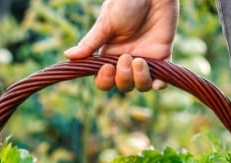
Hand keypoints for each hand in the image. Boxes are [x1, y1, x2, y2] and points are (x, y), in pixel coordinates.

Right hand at [63, 0, 178, 91]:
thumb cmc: (126, 2)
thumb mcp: (106, 23)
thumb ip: (90, 43)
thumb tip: (67, 56)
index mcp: (109, 54)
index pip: (104, 80)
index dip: (105, 80)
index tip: (107, 68)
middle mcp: (126, 60)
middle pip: (122, 85)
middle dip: (123, 78)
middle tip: (125, 57)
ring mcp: (145, 59)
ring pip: (141, 86)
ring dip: (139, 79)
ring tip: (140, 60)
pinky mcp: (163, 56)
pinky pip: (162, 81)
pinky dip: (159, 84)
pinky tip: (157, 77)